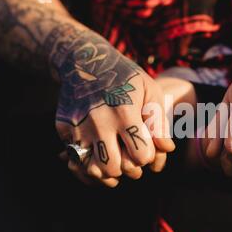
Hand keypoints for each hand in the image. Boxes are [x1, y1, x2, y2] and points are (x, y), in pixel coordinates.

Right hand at [55, 32, 173, 186]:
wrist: (84, 60)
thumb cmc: (125, 77)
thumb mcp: (150, 90)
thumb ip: (160, 121)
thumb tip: (168, 148)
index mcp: (125, 112)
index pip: (140, 156)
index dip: (147, 157)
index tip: (145, 148)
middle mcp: (99, 122)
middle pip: (114, 168)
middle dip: (128, 169)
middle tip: (131, 159)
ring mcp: (78, 127)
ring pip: (93, 170)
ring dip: (108, 171)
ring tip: (116, 161)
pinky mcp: (63, 130)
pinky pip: (75, 162)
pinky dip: (88, 168)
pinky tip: (99, 162)